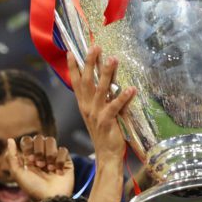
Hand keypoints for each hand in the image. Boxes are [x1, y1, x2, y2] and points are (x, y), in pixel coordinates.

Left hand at [5, 135, 74, 200]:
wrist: (50, 199)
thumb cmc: (33, 188)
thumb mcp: (17, 174)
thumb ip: (12, 156)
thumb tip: (10, 139)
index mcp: (29, 157)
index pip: (28, 140)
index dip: (28, 146)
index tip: (29, 159)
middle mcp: (42, 156)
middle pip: (40, 138)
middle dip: (39, 151)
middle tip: (39, 165)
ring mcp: (54, 158)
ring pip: (52, 141)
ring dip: (49, 155)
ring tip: (49, 169)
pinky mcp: (66, 161)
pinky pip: (63, 150)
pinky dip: (59, 160)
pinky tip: (58, 172)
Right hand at [67, 47, 134, 166]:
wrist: (107, 154)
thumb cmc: (106, 133)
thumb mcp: (101, 112)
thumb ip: (105, 96)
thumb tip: (112, 80)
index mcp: (84, 104)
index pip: (76, 82)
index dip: (72, 67)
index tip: (70, 52)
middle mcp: (88, 107)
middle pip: (87, 81)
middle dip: (90, 63)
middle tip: (95, 47)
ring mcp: (96, 114)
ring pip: (101, 90)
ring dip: (107, 74)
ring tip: (112, 59)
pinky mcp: (108, 122)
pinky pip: (115, 107)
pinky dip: (123, 97)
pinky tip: (131, 89)